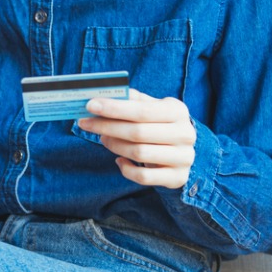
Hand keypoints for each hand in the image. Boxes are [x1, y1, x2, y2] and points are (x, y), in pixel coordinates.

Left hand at [77, 89, 195, 188]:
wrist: (185, 151)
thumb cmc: (161, 124)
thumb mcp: (153, 107)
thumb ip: (133, 100)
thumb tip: (104, 94)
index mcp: (177, 111)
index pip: (141, 110)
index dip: (114, 108)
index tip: (90, 105)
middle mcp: (184, 134)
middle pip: (137, 132)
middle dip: (107, 127)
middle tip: (86, 123)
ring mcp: (183, 158)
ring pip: (139, 154)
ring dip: (114, 145)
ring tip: (103, 138)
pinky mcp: (177, 178)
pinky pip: (143, 177)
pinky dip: (126, 169)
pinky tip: (119, 160)